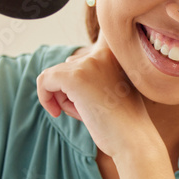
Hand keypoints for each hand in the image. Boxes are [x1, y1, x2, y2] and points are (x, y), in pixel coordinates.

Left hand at [35, 38, 156, 158]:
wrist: (133, 140)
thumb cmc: (124, 121)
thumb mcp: (117, 86)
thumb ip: (98, 71)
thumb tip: (69, 58)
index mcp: (117, 53)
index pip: (95, 38)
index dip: (85, 60)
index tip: (89, 84)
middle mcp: (104, 52)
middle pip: (69, 66)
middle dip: (71, 90)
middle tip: (88, 109)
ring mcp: (89, 63)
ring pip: (57, 75)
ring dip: (63, 97)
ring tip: (84, 112)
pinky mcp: (74, 77)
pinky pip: (44, 80)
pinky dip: (45, 97)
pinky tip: (56, 113)